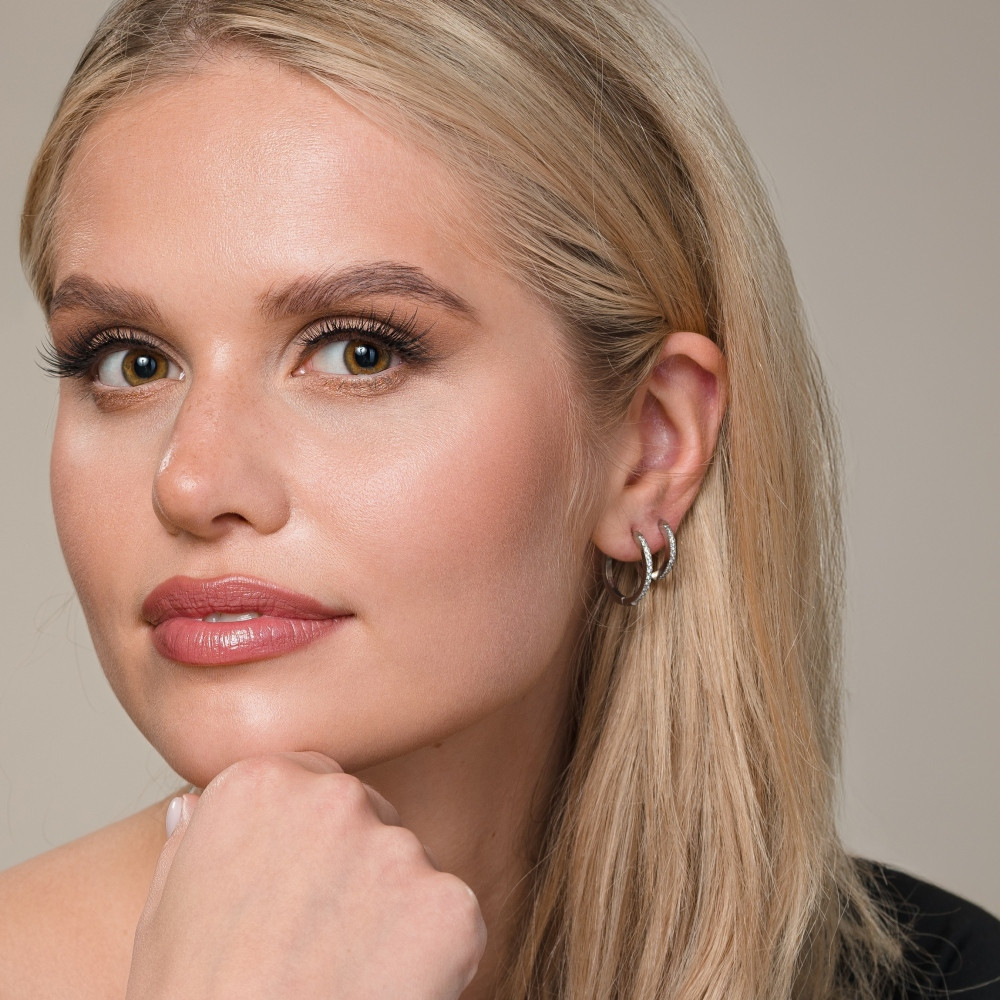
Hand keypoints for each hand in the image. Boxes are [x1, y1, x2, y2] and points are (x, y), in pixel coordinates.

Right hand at [126, 752, 485, 998]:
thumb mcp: (163, 915)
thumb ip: (193, 842)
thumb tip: (192, 805)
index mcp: (262, 784)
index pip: (316, 786)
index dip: (310, 848)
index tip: (295, 899)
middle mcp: (335, 797)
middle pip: (370, 820)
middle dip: (357, 873)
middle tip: (319, 949)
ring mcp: (396, 848)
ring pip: (411, 871)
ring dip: (395, 917)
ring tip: (345, 980)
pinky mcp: (448, 905)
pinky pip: (453, 921)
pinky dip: (434, 960)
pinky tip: (385, 993)